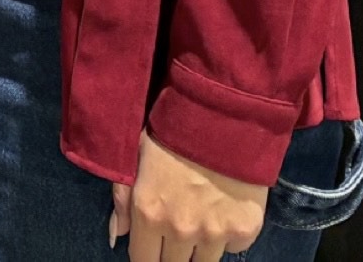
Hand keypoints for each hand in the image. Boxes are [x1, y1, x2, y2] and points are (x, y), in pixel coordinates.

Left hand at [111, 131, 266, 261]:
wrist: (223, 116)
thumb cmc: (172, 131)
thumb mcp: (136, 153)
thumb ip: (122, 198)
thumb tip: (117, 236)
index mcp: (149, 211)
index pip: (143, 261)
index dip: (146, 254)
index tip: (151, 245)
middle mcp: (182, 230)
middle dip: (171, 253)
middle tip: (176, 228)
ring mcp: (216, 233)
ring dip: (199, 246)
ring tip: (199, 216)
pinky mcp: (245, 230)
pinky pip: (233, 248)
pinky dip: (227, 236)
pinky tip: (222, 209)